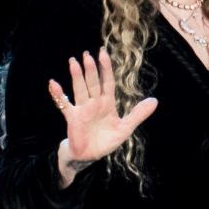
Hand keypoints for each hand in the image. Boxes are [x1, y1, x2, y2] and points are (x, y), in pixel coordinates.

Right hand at [48, 48, 157, 187]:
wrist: (91, 156)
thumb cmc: (106, 141)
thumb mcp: (125, 128)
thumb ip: (138, 114)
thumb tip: (155, 101)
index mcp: (107, 103)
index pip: (107, 82)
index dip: (105, 68)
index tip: (102, 53)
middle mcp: (94, 103)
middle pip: (92, 83)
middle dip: (90, 69)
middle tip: (87, 54)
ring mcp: (82, 109)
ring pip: (80, 89)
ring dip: (76, 76)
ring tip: (73, 62)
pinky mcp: (72, 117)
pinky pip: (64, 104)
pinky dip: (58, 94)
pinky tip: (53, 84)